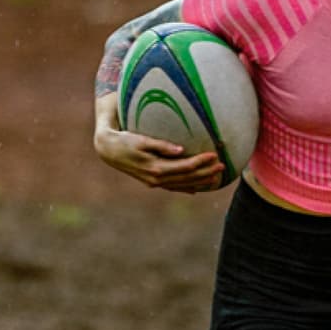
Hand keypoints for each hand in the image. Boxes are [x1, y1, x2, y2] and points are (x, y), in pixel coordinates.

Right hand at [95, 124, 223, 193]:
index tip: (214, 155)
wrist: (109, 151)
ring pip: (182, 185)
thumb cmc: (125, 140)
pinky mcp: (152, 181)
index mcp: (155, 168)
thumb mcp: (141, 140)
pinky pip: (173, 187)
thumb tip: (180, 150)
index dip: (200, 162)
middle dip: (205, 172)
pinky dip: (186, 188)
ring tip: (216, 177)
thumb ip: (161, 145)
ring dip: (200, 181)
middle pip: (187, 178)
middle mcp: (156, 179)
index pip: (184, 167)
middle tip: (222, 165)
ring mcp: (154, 182)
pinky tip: (196, 189)